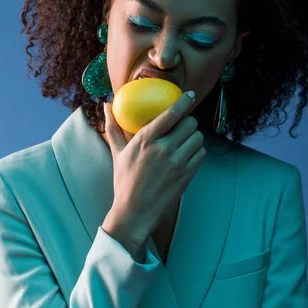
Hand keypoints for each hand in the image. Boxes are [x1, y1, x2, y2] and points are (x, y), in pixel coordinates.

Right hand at [103, 91, 205, 236]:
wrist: (135, 212)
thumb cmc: (124, 181)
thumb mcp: (117, 153)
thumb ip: (113, 127)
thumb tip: (106, 104)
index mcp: (145, 140)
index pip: (171, 113)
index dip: (184, 101)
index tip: (190, 95)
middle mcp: (163, 149)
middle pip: (189, 123)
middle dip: (188, 123)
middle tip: (182, 127)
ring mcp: (177, 163)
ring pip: (198, 138)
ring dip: (193, 138)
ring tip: (184, 143)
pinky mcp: (187, 175)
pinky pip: (201, 154)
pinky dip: (197, 152)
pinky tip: (187, 156)